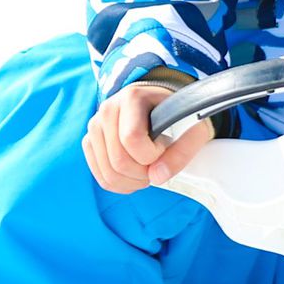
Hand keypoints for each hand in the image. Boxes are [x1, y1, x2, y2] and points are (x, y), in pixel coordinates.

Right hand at [82, 81, 217, 193]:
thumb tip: (157, 177)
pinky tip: (135, 176)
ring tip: (148, 170)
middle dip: (143, 174)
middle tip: (158, 165)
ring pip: (108, 173)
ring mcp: (95, 126)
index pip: (132, 139)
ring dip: (133, 182)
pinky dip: (121, 185)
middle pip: (118, 161)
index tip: (164, 146)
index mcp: (132, 98)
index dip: (151, 154)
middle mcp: (107, 109)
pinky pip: (101, 176)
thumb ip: (182, 151)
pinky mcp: (90, 142)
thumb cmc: (178, 113)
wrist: (160, 103)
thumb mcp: (194, 127)